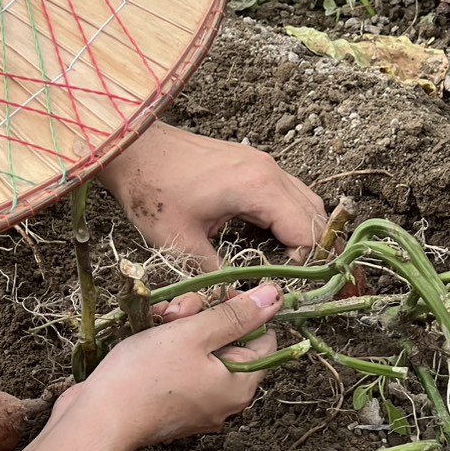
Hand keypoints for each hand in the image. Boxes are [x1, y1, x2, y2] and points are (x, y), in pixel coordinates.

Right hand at [33, 285, 282, 450]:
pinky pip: (181, 368)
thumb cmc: (147, 375)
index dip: (241, 311)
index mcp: (241, 385)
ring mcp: (198, 405)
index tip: (213, 295)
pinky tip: (147, 337)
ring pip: (202, 351)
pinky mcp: (171, 405)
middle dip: (203, 317)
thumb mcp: (195, 334)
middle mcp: (226, 400)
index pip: (262, 337)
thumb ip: (236, 315)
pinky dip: (167, 348)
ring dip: (182, 328)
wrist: (96, 421)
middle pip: (229, 343)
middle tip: (176, 311)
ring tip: (157, 321)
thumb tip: (276, 297)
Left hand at [99, 122, 326, 269]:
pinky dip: (287, 218)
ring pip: (306, 203)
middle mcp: (270, 171)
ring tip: (286, 264)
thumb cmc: (153, 192)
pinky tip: (266, 239)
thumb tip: (238, 302)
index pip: (308, 232)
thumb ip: (217, 275)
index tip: (290, 286)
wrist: (133, 149)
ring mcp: (264, 163)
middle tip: (297, 282)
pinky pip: (287, 193)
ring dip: (302, 233)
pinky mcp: (253, 163)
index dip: (307, 264)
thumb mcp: (182, 243)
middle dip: (313, 251)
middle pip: (316, 217)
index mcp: (259, 189)